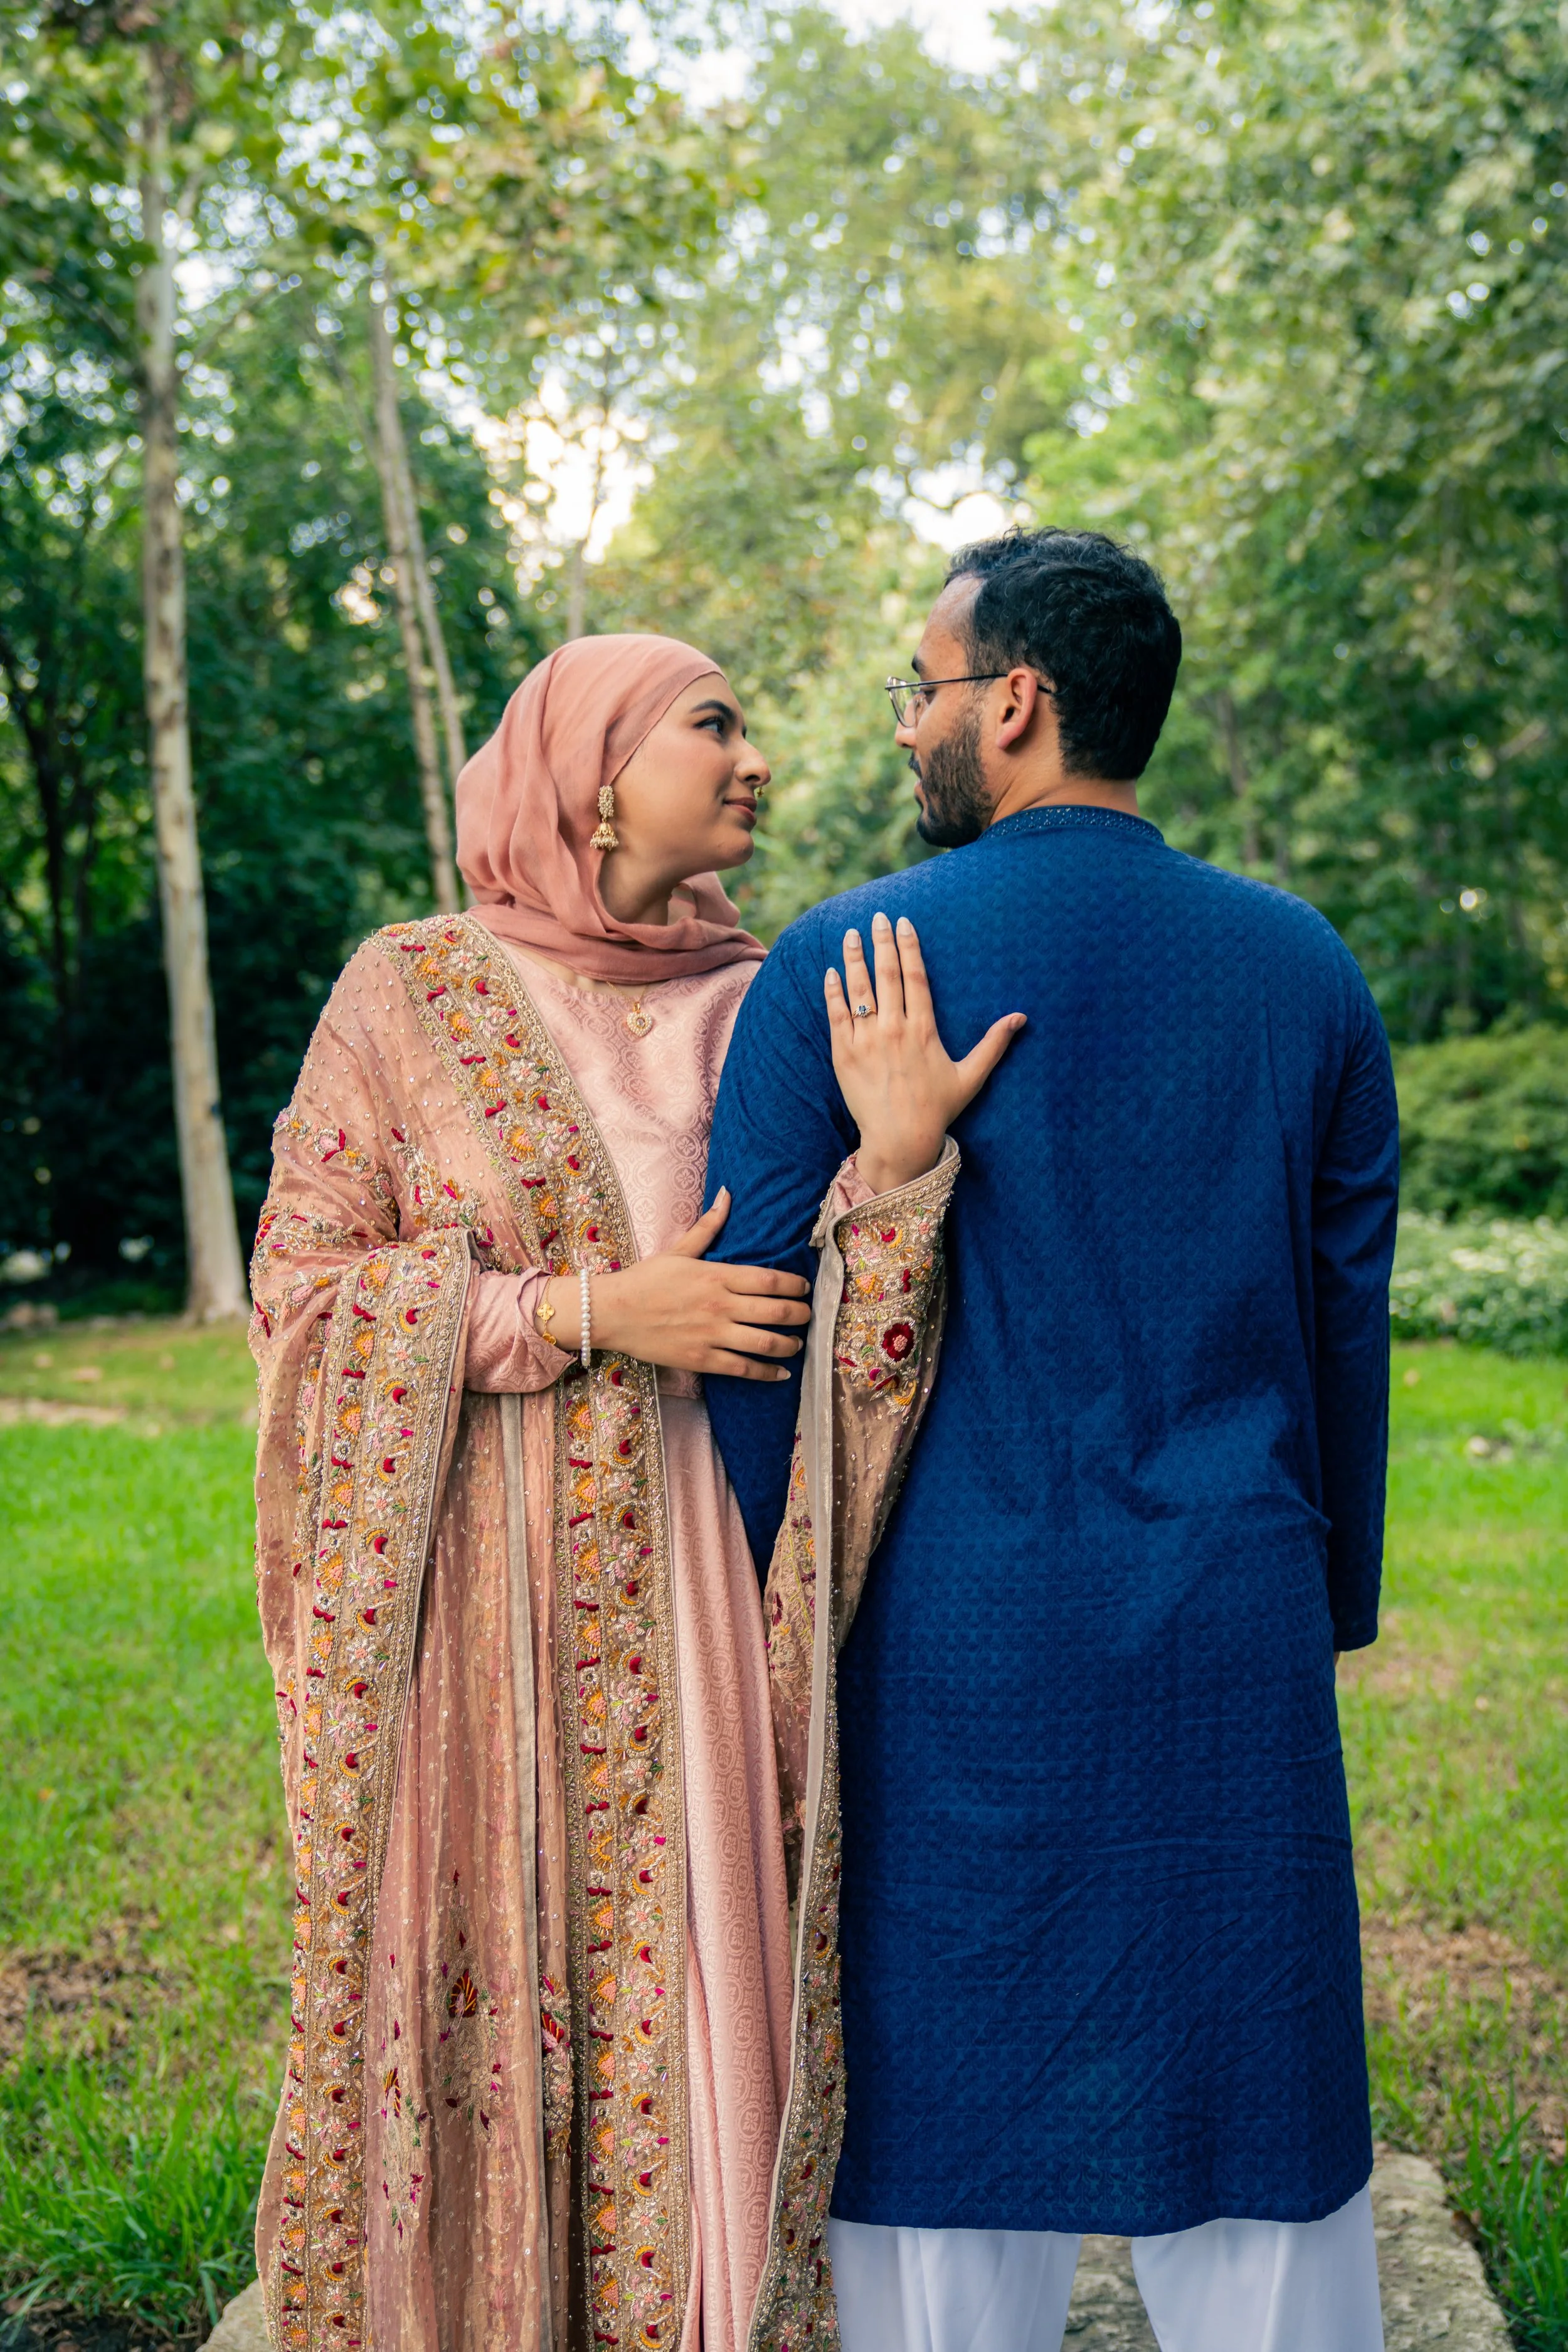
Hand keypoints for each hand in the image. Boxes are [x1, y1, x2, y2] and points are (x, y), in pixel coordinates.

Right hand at [537, 1191, 809, 1380]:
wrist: (613, 1313)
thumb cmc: (645, 1280)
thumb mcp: (678, 1250)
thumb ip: (708, 1226)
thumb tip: (727, 1195)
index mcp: (717, 1276)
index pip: (769, 1279)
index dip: (794, 1285)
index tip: (804, 1288)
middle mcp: (720, 1305)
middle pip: (776, 1312)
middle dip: (800, 1315)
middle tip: (808, 1316)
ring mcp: (712, 1334)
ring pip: (765, 1342)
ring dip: (789, 1345)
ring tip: (797, 1344)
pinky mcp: (702, 1359)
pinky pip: (744, 1368)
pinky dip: (767, 1373)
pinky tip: (781, 1373)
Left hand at [825, 911, 1024, 1194]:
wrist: (900, 1139)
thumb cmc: (937, 1109)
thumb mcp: (971, 1077)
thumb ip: (994, 1044)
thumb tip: (1021, 1018)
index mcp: (924, 1030)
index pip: (915, 978)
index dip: (910, 948)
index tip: (904, 924)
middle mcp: (894, 1030)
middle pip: (887, 975)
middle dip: (882, 942)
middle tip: (877, 917)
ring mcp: (867, 1041)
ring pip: (859, 990)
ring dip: (854, 959)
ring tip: (851, 934)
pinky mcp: (844, 1055)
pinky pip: (837, 1016)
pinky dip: (833, 992)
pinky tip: (831, 972)